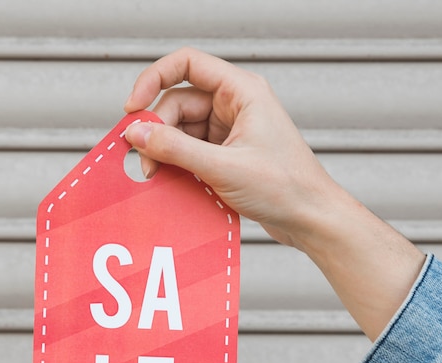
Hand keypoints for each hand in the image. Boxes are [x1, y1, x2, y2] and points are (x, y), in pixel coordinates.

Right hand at [123, 47, 338, 247]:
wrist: (309, 218)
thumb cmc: (285, 188)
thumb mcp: (223, 167)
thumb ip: (176, 149)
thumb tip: (137, 133)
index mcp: (242, 92)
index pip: (187, 65)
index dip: (153, 79)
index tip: (133, 108)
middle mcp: (235, 105)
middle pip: (179, 103)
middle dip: (158, 131)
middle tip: (146, 163)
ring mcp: (230, 130)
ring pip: (182, 130)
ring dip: (166, 151)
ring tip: (158, 177)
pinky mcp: (227, 154)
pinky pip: (191, 150)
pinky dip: (178, 164)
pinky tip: (173, 182)